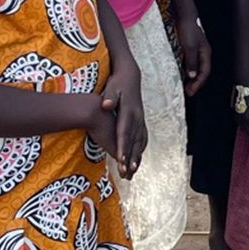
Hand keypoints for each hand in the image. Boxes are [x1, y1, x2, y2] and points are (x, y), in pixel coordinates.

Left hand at [100, 63, 145, 177]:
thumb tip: (106, 105)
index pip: (124, 132)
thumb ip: (109, 96)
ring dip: (136, 157)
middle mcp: (137, 117)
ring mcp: (140, 119)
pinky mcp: (140, 120)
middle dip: (130, 158)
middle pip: (133, 141)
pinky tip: (137, 160)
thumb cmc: (117, 83)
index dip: (123, 147)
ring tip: (131, 173)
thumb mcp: (112, 87)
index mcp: (129, 111)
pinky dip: (140, 150)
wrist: (130, 76)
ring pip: (140, 142)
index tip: (120, 160)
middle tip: (125, 173)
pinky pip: (142, 138)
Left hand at [176, 13, 210, 96]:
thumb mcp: (189, 47)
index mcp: (206, 53)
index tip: (191, 91)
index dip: (198, 83)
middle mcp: (203, 53)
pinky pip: (190, 62)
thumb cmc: (188, 30)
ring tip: (186, 85)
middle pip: (202, 71)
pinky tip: (182, 73)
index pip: (204, 72)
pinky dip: (187, 69)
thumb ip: (191, 62)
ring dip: (192, 77)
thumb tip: (192, 76)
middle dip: (196, 82)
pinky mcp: (190, 47)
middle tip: (189, 92)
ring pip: (196, 67)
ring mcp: (197, 50)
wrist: (184, 16)